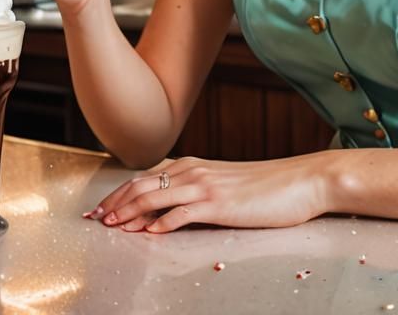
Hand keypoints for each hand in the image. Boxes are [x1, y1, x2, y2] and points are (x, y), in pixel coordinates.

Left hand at [86, 155, 330, 233]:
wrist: (301, 180)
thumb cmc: (268, 186)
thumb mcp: (226, 183)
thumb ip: (199, 190)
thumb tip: (173, 207)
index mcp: (194, 165)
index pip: (147, 176)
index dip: (120, 191)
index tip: (101, 207)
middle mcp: (195, 170)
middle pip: (143, 184)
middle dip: (116, 202)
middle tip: (96, 219)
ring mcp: (207, 186)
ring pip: (155, 196)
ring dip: (130, 212)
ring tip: (112, 226)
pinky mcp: (219, 204)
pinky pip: (182, 213)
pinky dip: (161, 223)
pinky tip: (148, 233)